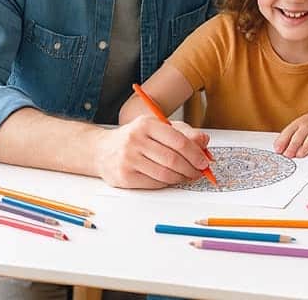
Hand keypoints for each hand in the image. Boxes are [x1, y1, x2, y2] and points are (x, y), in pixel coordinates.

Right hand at [93, 115, 210, 188]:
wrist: (102, 150)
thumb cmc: (136, 138)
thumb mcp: (159, 128)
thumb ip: (184, 133)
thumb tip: (204, 141)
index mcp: (147, 124)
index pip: (178, 141)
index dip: (196, 153)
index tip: (205, 161)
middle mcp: (135, 140)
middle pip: (173, 159)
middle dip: (191, 168)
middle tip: (199, 172)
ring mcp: (128, 159)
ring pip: (165, 174)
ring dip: (182, 178)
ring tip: (188, 176)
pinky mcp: (124, 177)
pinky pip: (154, 183)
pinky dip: (168, 183)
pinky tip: (172, 178)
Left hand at [274, 111, 307, 157]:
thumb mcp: (297, 128)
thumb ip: (287, 138)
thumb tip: (278, 149)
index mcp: (298, 124)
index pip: (288, 132)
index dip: (282, 141)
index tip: (278, 150)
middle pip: (299, 135)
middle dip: (293, 145)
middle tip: (288, 155)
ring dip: (305, 146)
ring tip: (300, 154)